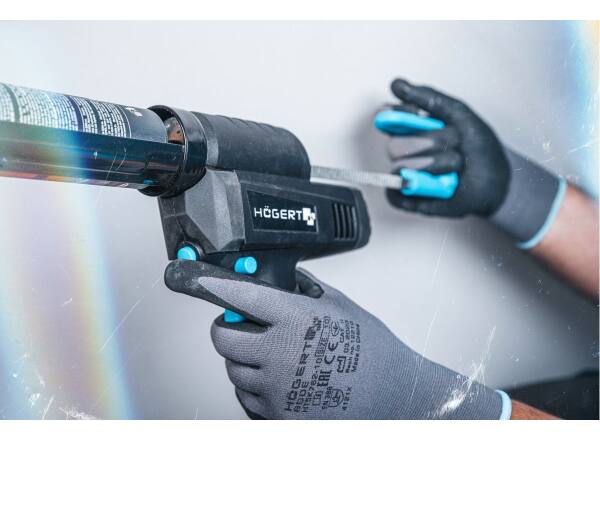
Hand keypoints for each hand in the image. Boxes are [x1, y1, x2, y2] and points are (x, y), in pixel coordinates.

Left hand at [164, 260, 507, 419]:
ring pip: (232, 370)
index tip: (198, 280)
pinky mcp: (279, 415)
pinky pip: (247, 398)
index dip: (214, 285)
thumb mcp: (340, 306)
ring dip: (242, 359)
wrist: (395, 395)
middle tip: (241, 323)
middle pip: (223, 337)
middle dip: (227, 327)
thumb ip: (305, 290)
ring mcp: (277, 388)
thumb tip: (282, 279)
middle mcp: (280, 353)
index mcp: (296, 319)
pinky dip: (253, 386)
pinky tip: (278, 379)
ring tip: (269, 355)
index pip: (241, 295)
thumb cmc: (372, 350)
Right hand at [380, 78, 509, 216]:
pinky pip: (395, 193)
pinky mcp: (405, 196)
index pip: (387, 117)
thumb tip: (396, 85)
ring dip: (439, 164)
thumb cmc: (479, 148)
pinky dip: (417, 187)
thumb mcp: (458, 114)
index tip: (418, 115)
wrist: (496, 181)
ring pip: (402, 168)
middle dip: (432, 143)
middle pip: (395, 144)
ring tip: (455, 165)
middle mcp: (405, 149)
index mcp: (412, 128)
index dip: (400, 116)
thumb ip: (428, 98)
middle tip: (453, 144)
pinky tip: (438, 183)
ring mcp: (405, 173)